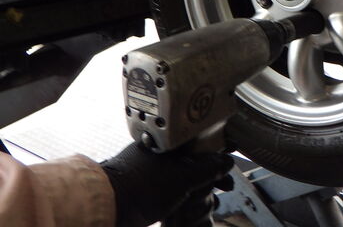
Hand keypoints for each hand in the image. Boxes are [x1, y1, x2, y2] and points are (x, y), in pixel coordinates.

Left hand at [101, 142, 233, 226]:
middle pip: (193, 159)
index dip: (217, 151)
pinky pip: (171, 189)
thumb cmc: (139, 186)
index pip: (199, 140)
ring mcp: (149, 171)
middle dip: (211, 174)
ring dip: (199, 187)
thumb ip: (207, 169)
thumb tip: (226, 162)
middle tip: (225, 185)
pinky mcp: (144, 189)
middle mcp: (158, 152)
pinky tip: (191, 206)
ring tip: (212, 199)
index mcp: (166, 140)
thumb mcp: (182, 177)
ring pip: (183, 176)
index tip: (230, 160)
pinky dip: (184, 196)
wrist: (105, 209)